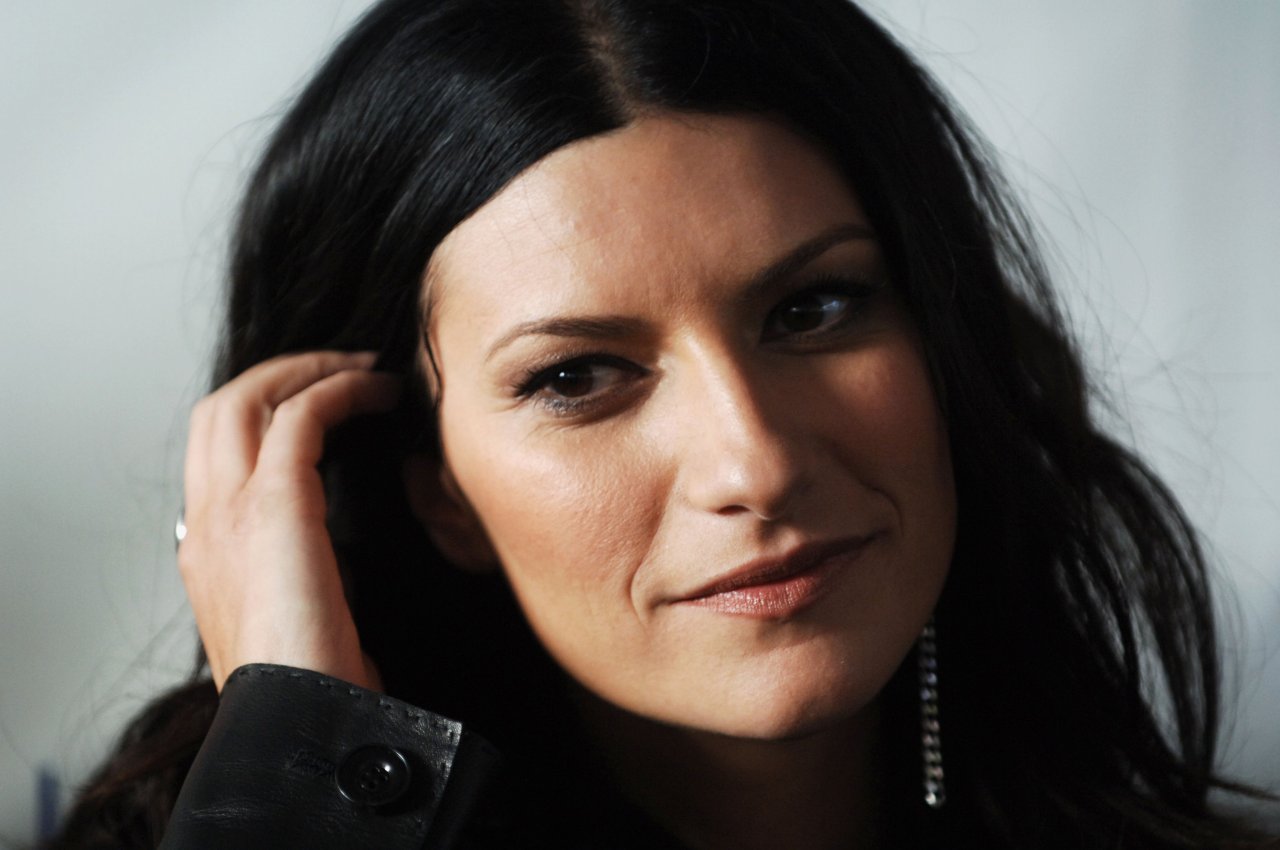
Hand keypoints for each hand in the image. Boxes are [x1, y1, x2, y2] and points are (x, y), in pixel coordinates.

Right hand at [178, 351, 400, 691]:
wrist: (300, 722)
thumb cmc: (314, 682)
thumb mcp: (295, 614)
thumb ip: (296, 567)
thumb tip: (334, 540)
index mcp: (207, 550)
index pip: (214, 450)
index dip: (263, 411)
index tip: (321, 403)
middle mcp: (205, 524)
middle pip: (218, 409)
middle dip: (279, 375)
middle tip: (341, 368)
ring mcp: (227, 513)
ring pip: (245, 398)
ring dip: (309, 371)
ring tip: (363, 370)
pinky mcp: (272, 507)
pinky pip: (298, 416)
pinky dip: (337, 391)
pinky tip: (376, 392)